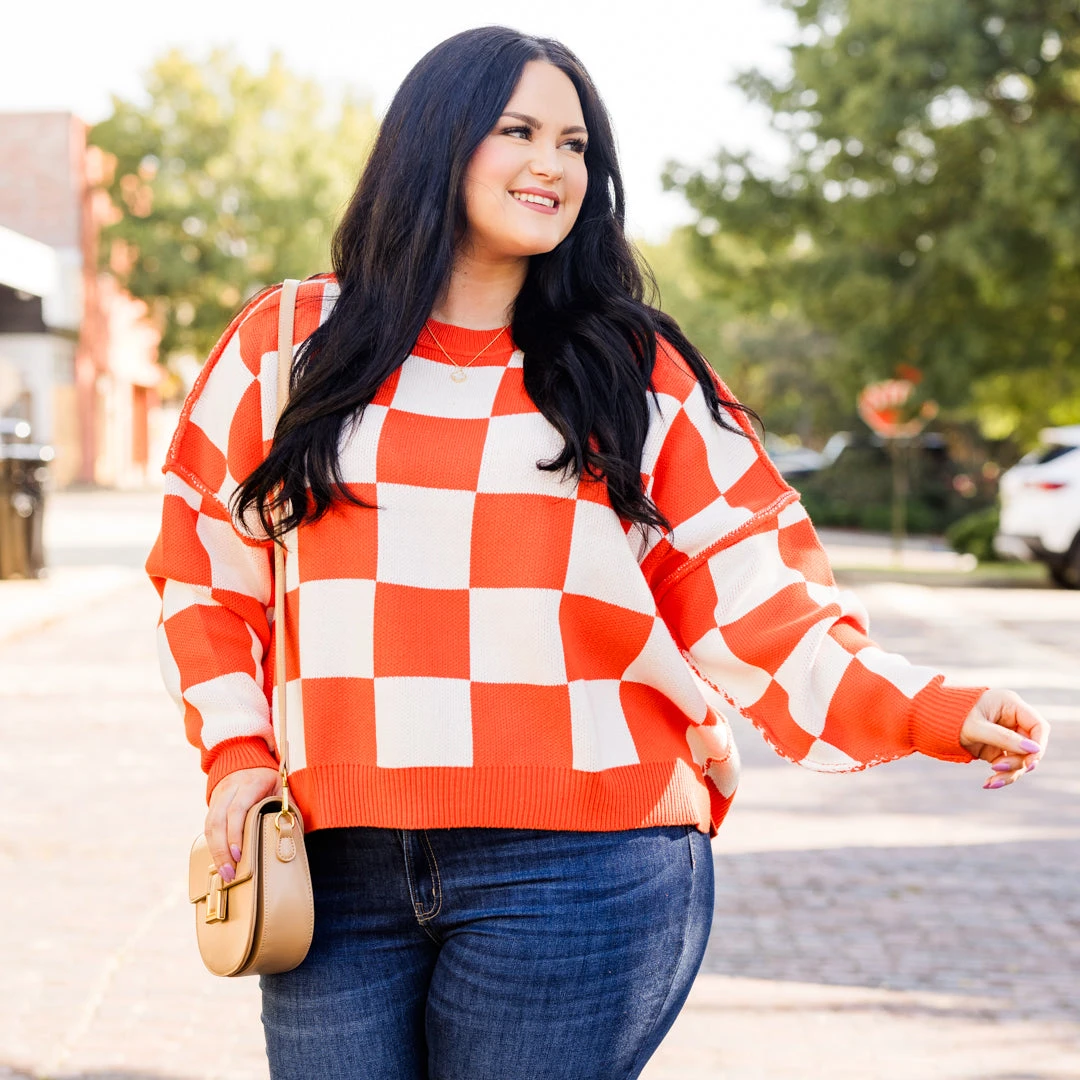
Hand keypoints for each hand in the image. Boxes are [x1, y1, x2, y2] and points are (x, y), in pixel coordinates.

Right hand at [205, 767, 280, 881]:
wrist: (243, 758)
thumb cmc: (267, 777)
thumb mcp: (280, 786)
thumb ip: (286, 806)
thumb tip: (296, 831)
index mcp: (249, 784)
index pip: (237, 810)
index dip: (236, 833)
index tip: (239, 854)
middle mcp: (229, 789)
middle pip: (218, 821)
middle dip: (222, 850)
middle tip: (230, 873)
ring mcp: (218, 797)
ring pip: (209, 826)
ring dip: (215, 852)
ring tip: (224, 873)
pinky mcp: (212, 805)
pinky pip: (208, 827)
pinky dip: (212, 846)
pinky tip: (219, 861)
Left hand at [959, 689, 1049, 789]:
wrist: (928, 721)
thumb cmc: (951, 716)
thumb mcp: (975, 727)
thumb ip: (1003, 737)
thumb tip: (1033, 750)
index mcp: (1010, 705)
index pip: (1038, 726)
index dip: (1039, 745)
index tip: (1030, 762)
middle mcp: (1011, 720)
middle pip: (1031, 746)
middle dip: (1019, 762)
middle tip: (998, 768)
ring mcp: (1005, 736)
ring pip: (1020, 759)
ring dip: (1009, 773)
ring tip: (991, 781)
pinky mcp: (996, 749)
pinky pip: (1007, 766)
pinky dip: (1000, 776)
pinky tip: (988, 784)